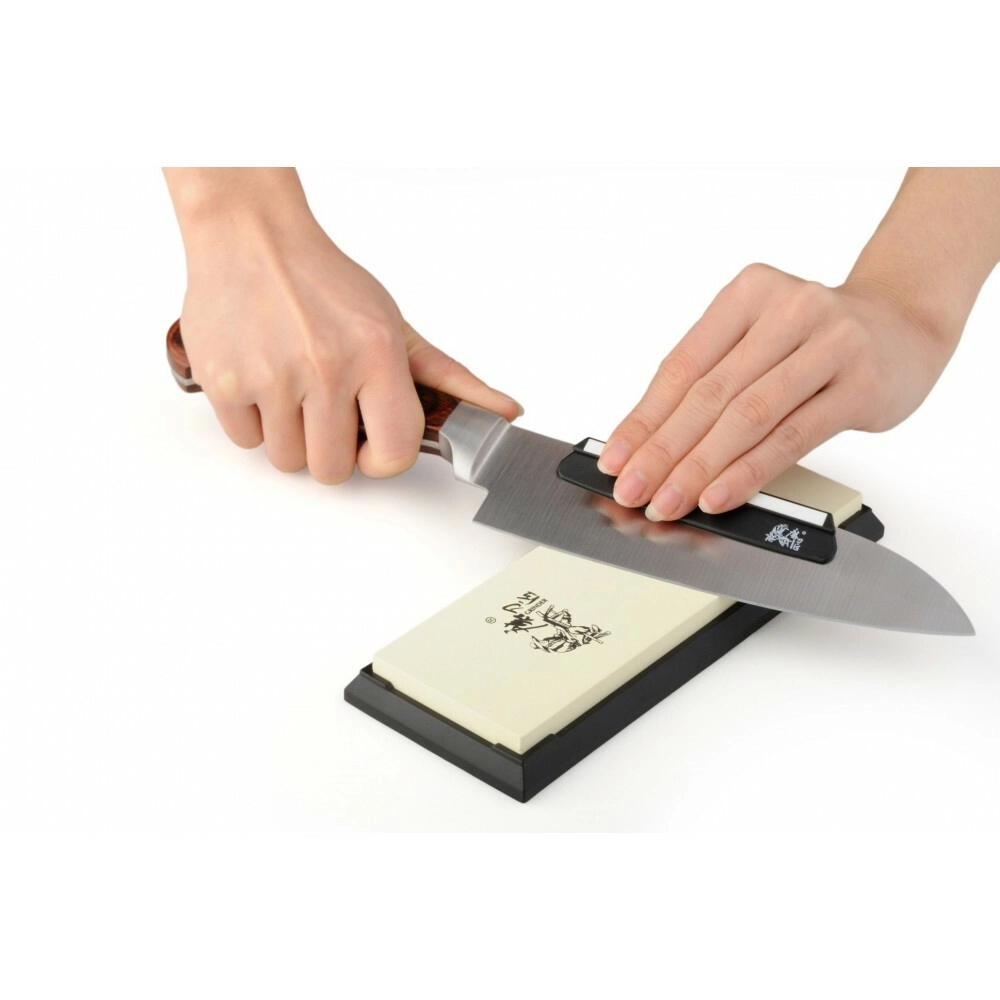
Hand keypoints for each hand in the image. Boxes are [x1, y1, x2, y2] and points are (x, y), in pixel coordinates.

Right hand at [168, 171, 520, 482]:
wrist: (252, 238)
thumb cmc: (324, 283)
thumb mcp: (395, 327)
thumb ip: (451, 377)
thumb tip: (506, 411)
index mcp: (376, 355)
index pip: (395, 452)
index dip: (383, 460)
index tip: (372, 446)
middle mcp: (326, 367)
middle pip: (333, 469)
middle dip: (331, 449)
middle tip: (326, 410)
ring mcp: (272, 375)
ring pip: (287, 461)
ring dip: (291, 437)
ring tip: (293, 390)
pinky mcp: (224, 380)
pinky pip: (245, 442)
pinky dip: (252, 421)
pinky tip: (262, 381)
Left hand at [598, 263, 950, 518]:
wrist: (905, 324)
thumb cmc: (818, 339)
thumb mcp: (759, 339)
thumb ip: (711, 379)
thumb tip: (647, 441)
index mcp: (747, 293)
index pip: (681, 366)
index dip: (643, 418)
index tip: (614, 458)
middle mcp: (787, 309)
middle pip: (708, 393)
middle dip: (662, 450)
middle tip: (632, 489)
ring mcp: (829, 344)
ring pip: (747, 416)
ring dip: (699, 467)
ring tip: (668, 499)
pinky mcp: (860, 384)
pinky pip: (792, 436)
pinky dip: (749, 471)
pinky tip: (719, 495)